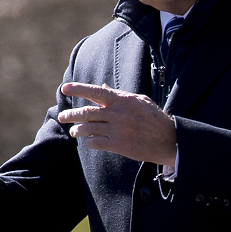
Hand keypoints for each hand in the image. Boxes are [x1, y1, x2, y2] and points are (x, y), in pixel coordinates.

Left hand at [58, 82, 177, 165]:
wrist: (168, 140)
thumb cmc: (154, 118)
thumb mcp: (139, 101)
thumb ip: (119, 94)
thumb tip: (102, 86)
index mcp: (122, 100)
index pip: (96, 91)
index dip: (79, 88)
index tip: (64, 88)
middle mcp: (117, 114)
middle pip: (87, 113)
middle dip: (71, 114)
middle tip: (62, 116)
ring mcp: (117, 130)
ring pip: (88, 129)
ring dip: (77, 130)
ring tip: (74, 131)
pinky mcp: (118, 145)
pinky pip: (95, 143)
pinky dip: (89, 141)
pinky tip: (89, 141)